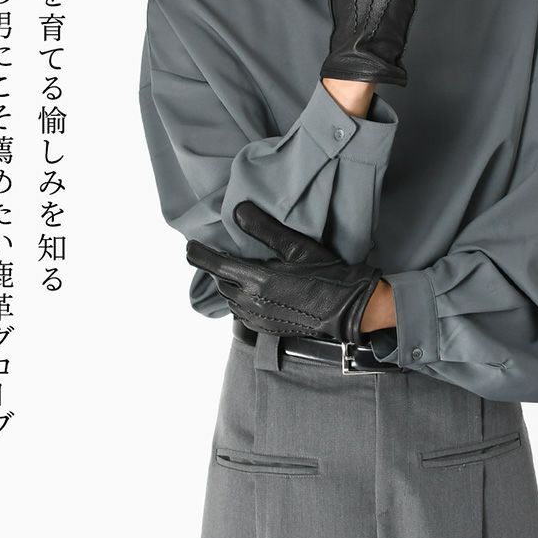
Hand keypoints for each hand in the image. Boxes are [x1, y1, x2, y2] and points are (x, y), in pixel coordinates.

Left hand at [185, 201, 382, 343]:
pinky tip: (253, 291)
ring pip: (229, 297)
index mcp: (258, 279)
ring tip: (239, 269)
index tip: (189, 246)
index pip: (215, 265)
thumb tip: (238, 210)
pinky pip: (240, 312)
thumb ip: (264, 229)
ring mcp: (258, 317)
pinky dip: (240, 299)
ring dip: (229, 283)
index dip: (198, 255)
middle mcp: (252, 301)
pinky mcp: (265, 328)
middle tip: (222, 253)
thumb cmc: (326, 274)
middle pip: (221, 281)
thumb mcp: (297, 246)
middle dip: (218, 267)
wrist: (348, 309)